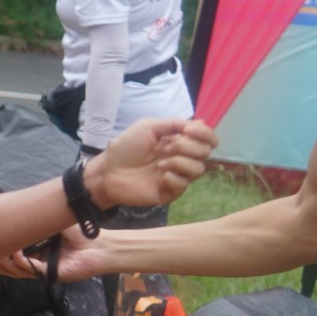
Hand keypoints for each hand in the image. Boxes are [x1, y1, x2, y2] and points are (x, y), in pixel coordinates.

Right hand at [10, 225, 103, 280]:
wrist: (98, 245)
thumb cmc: (78, 233)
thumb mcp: (50, 223)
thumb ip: (34, 221)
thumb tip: (15, 209)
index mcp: (33, 252)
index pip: (8, 255)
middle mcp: (34, 263)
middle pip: (6, 266)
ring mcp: (40, 271)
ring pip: (14, 270)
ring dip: (5, 259)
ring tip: (3, 245)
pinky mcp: (49, 274)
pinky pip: (28, 270)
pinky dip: (19, 261)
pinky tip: (16, 250)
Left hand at [89, 118, 216, 208]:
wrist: (108, 170)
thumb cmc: (126, 147)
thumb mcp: (149, 127)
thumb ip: (174, 124)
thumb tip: (200, 123)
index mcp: (180, 141)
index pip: (207, 139)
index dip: (205, 134)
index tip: (188, 131)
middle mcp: (182, 158)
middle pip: (205, 153)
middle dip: (188, 147)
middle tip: (166, 148)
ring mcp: (177, 176)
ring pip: (198, 169)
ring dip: (180, 162)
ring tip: (160, 163)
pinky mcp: (170, 192)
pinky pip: (184, 185)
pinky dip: (173, 178)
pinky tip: (159, 176)